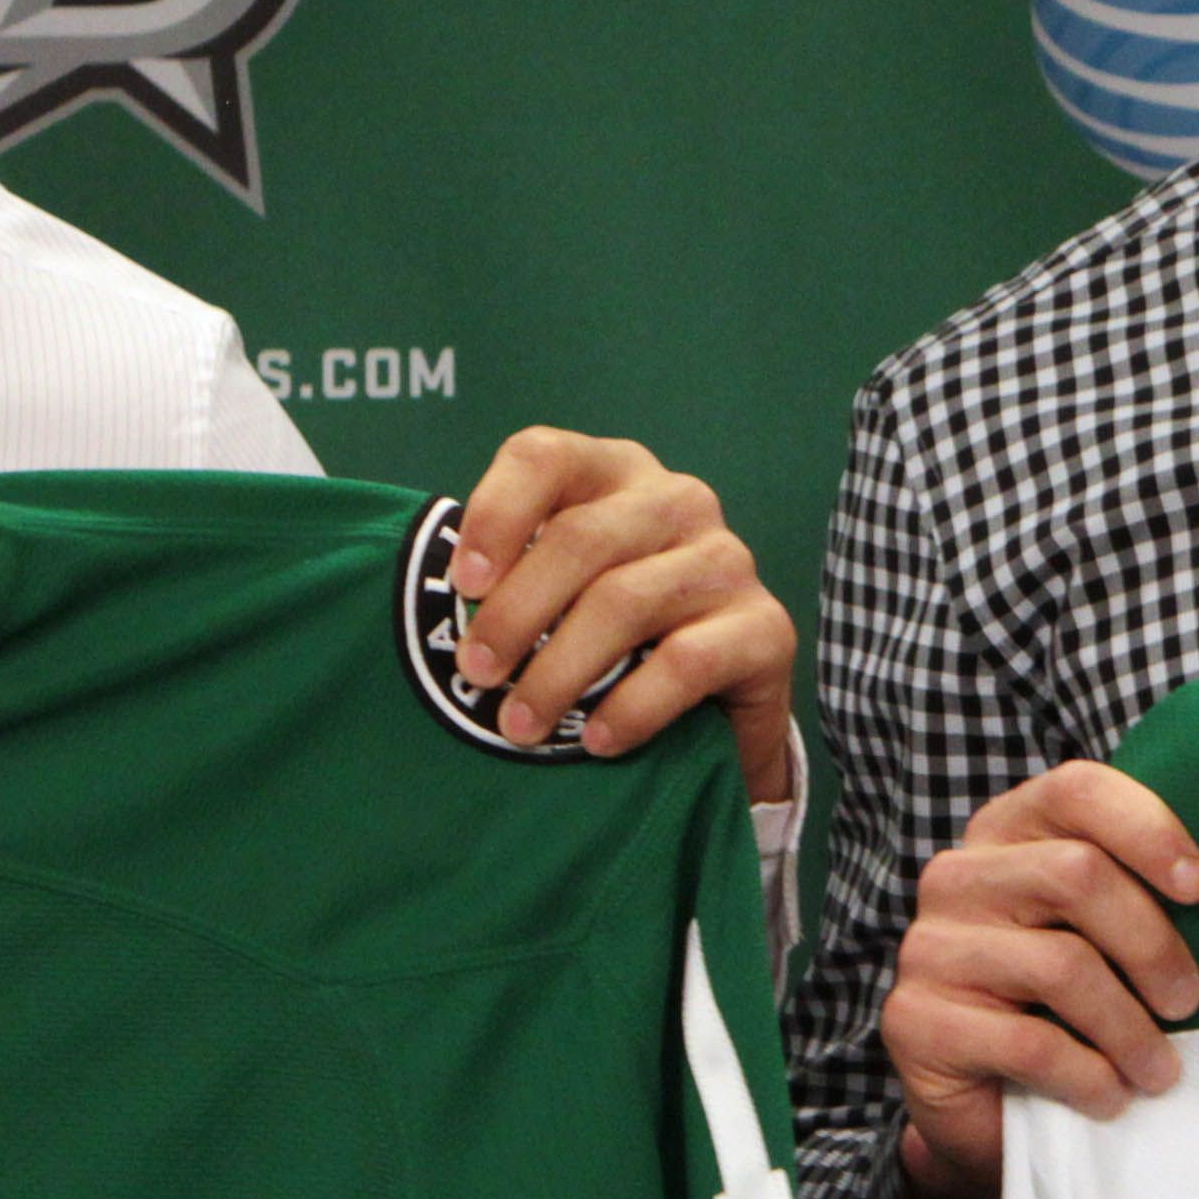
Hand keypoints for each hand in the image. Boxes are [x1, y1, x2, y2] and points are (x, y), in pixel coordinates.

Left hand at [445, 428, 796, 802]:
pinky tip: (596, 742)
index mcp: (615, 472)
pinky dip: (630, 708)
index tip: (460, 585)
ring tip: (519, 727)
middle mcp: (677, 500)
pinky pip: (686, 663)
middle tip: (476, 674)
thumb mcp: (557, 594)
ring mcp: (728, 560)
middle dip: (515, 613)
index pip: (545, 456)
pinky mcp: (767, 627)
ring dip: (560, 672)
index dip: (495, 514)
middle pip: (580, 539)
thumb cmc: (611, 641)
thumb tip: (432, 602)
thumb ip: (509, 580)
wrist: (714, 710)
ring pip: (626, 602)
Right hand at [880, 762, 1198, 1198]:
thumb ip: (1136, 893)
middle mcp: (958, 876)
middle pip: (1077, 874)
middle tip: (1189, 1002)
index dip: (1148, 829)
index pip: (1076, 790)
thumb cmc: (1061, 1009)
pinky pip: (1029, 1043)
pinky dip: (1090, 1077)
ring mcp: (929, 947)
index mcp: (1007, 832)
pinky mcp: (916, 1020)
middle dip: (1153, 945)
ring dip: (1131, 1029)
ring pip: (1060, 965)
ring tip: (1160, 1070)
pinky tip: (1111, 1097)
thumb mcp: (1099, 937)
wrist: (986, 1105)